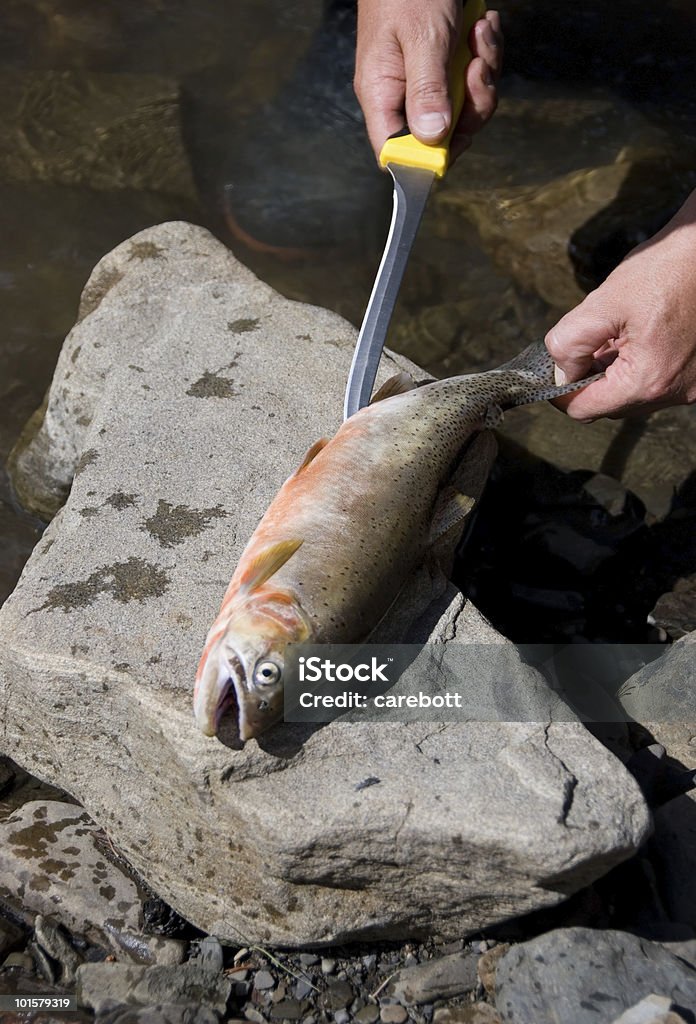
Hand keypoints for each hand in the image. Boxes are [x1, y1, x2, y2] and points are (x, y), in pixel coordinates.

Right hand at [354, 0, 501, 163]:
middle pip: (441, 134)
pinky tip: (483, 25)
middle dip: (472, 106)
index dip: (426, 159)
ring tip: (481, 35)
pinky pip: (472, 78)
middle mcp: (402, 93)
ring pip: (464, 106)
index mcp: (381, 93)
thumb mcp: (422, 38)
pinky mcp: (445, 63)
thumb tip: (431, 139)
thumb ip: (426, 90)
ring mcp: (425, 78)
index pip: (395, 151)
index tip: (457, 142)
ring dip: (484, 72)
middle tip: (478, 68)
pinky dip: (486, 52)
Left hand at [547, 189, 695, 419]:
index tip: (552, 369)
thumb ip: (571, 343)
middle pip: (609, 405)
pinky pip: (655, 381)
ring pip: (631, 394)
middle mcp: (674, 391)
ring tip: (613, 335)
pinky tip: (634, 336)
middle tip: (583, 345)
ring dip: (613, 373)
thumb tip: (559, 372)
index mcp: (648, 380)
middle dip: (589, 379)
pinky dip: (636, 367)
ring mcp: (690, 385)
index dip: (561, 392)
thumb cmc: (665, 270)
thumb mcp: (604, 303)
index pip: (586, 409)